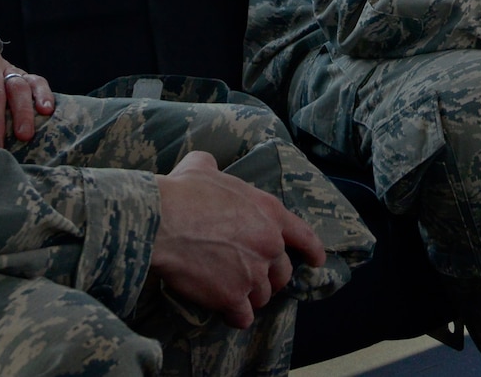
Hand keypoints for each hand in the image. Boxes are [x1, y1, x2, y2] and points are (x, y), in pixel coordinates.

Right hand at [152, 150, 327, 327]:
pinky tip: (226, 313)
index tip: (317, 261)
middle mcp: (268, 244)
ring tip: (235, 294)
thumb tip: (207, 164)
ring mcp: (253, 272)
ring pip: (263, 296)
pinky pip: (243, 317)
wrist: (162, 222)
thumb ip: (213, 166)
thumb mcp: (202, 167)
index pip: (304, 236)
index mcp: (269, 212)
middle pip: (282, 273)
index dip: (312, 251)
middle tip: (255, 278)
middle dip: (272, 278)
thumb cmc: (181, 192)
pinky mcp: (233, 296)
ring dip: (251, 297)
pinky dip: (236, 317)